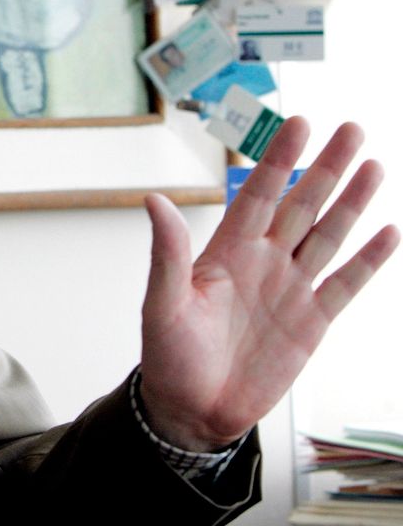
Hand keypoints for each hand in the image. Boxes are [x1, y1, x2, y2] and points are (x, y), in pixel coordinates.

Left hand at [138, 118, 398, 451]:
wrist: (193, 410)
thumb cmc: (168, 356)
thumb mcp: (162, 304)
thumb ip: (167, 254)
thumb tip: (153, 200)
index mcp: (225, 251)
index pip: (258, 194)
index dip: (279, 159)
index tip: (300, 123)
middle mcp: (262, 261)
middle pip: (301, 204)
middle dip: (326, 167)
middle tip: (352, 128)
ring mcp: (290, 289)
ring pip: (328, 235)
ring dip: (352, 202)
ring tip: (373, 165)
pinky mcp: (311, 322)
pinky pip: (345, 284)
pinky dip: (368, 260)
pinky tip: (388, 231)